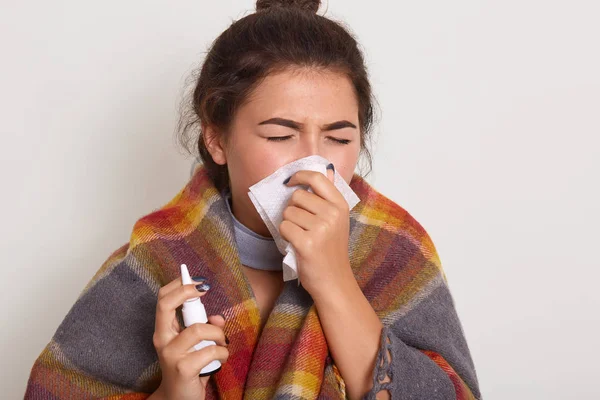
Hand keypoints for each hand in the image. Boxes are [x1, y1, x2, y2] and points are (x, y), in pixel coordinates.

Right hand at [152, 277, 228, 399]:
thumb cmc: (188, 367)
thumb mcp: (196, 345)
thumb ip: (205, 328)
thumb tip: (218, 318)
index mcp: (164, 331)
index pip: (162, 300)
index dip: (179, 285)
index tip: (198, 281)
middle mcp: (163, 340)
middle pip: (166, 306)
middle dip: (186, 292)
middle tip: (205, 289)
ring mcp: (171, 354)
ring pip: (199, 329)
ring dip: (218, 334)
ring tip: (222, 344)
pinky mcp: (183, 368)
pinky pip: (211, 351)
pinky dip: (223, 353)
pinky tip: (221, 360)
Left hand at [279, 164, 353, 296]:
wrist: (334, 281)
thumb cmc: (331, 250)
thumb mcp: (337, 220)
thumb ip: (329, 195)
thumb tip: (326, 169)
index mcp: (340, 205)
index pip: (317, 178)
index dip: (299, 176)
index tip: (290, 182)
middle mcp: (333, 214)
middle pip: (297, 196)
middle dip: (293, 209)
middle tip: (302, 225)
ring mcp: (321, 228)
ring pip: (288, 212)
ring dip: (289, 224)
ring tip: (301, 236)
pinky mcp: (307, 242)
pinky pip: (284, 227)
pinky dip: (286, 236)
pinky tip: (296, 244)